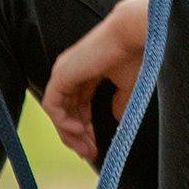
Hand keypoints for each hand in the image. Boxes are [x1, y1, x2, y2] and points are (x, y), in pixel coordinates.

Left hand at [42, 0, 149, 161]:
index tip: (97, 148)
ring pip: (58, 111)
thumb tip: (115, 118)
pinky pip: (53, 106)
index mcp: (87, 71)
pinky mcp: (61, 74)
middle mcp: (72, 71)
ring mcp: (64, 71)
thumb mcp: (128, 86)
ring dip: (71, 134)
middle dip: (79, 136)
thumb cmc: (135, 55)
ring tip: (88, 149)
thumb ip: (119, 102)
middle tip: (91, 154)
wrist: (133, 34)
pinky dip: (63, 122)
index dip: (87, 128)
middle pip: (68, 111)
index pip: (79, 105)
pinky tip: (81, 131)